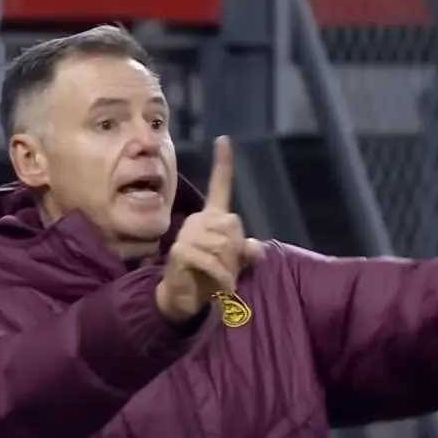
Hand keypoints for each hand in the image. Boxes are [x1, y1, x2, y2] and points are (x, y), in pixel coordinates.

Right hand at [156, 136, 263, 322]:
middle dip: (236, 252)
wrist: (185, 297)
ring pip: (222, 245)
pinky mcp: (180, 251)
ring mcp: (187, 235)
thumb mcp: (234, 262)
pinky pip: (210, 260)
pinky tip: (223, 287)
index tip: (224, 140)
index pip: (219, 186)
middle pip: (232, 226)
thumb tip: (256, 249)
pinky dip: (221, 276)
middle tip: (230, 270)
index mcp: (211, 218)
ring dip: (229, 267)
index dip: (223, 164)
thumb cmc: (210, 276)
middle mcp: (198, 221)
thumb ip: (246, 252)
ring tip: (224, 280)